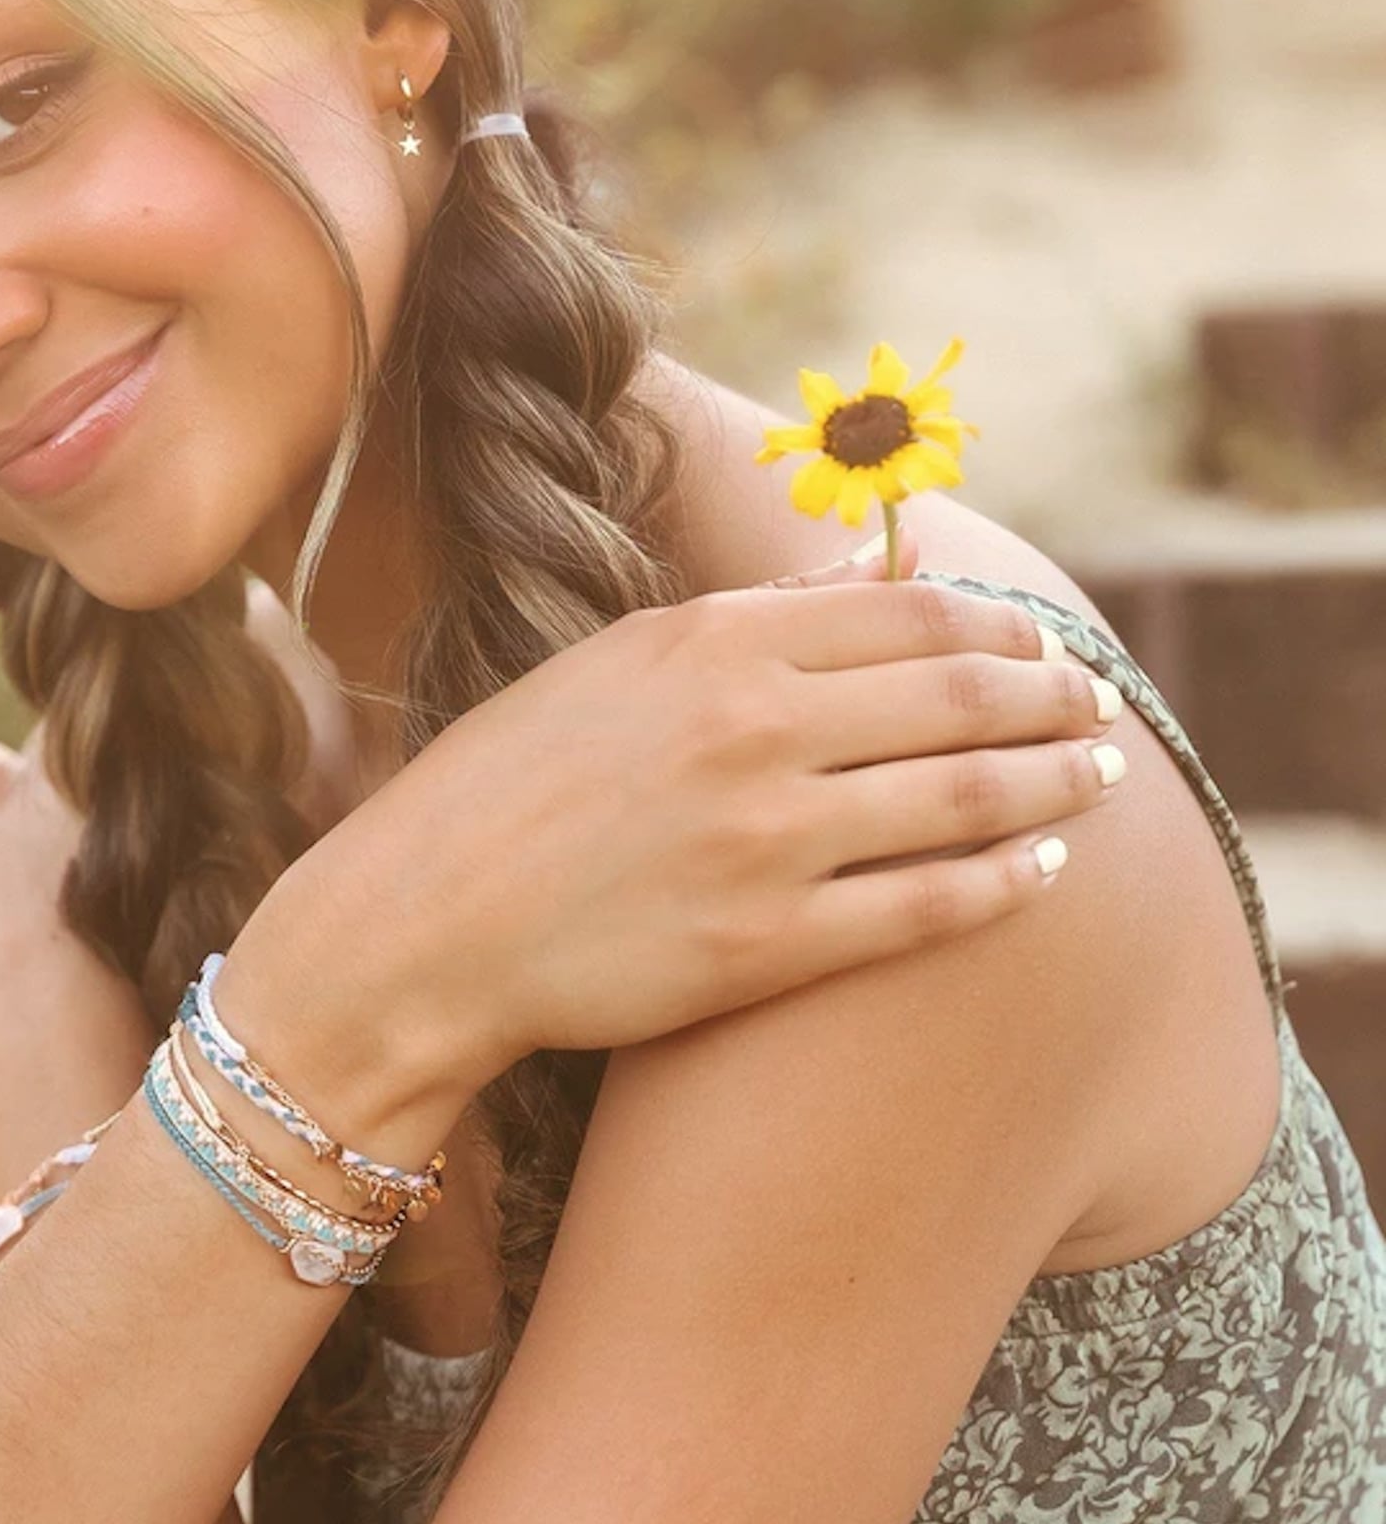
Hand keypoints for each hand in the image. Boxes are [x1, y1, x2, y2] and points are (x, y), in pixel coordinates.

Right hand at [232, 526, 1120, 1105]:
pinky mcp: (769, 947)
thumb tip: (864, 576)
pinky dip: (1006, 881)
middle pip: (960, 693)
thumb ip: (746, 621)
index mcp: (710, 641)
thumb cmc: (503, 782)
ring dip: (1056, 781)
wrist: (422, 922)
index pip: (909, 609)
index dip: (999, 623)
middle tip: (1097, 704)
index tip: (1039, 638)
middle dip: (1052, 695)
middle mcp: (754, 727)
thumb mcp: (612, 664)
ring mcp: (768, 841)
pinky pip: (928, 908)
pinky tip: (1043, 867)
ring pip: (967, 797)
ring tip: (1100, 774)